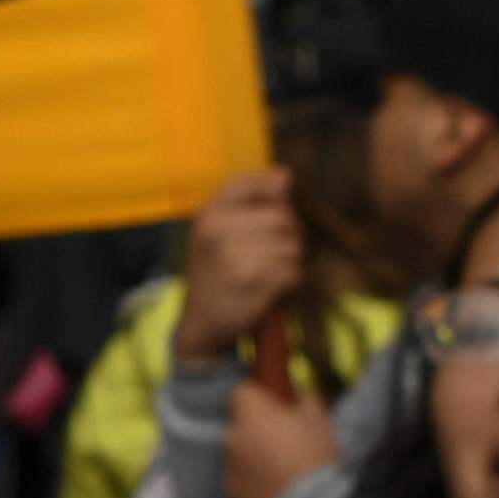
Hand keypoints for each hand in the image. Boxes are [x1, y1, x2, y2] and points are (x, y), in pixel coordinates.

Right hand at [174, 173, 304, 356]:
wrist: (202, 323)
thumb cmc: (217, 272)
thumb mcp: (218, 230)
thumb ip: (251, 199)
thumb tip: (286, 174)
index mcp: (209, 213)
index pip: (252, 184)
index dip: (271, 200)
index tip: (264, 223)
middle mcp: (218, 230)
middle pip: (283, 218)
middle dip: (288, 238)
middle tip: (272, 258)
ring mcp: (235, 257)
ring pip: (293, 247)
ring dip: (291, 265)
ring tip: (271, 276)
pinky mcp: (255, 284)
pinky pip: (295, 273)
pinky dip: (293, 286)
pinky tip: (277, 292)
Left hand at [218, 371, 337, 497]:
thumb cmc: (315, 457)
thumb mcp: (319, 421)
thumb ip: (305, 400)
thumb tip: (300, 394)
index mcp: (251, 414)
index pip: (241, 392)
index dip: (259, 398)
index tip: (275, 408)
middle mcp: (232, 437)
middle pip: (239, 424)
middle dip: (256, 429)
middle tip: (281, 442)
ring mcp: (228, 466)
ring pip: (237, 452)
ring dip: (252, 455)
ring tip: (278, 471)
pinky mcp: (229, 492)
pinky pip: (238, 478)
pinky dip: (250, 480)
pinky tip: (272, 489)